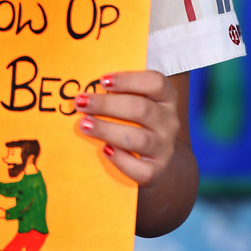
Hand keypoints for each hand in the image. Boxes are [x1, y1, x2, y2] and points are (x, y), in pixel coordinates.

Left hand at [74, 71, 179, 186]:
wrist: (154, 156)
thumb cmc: (136, 119)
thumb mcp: (134, 99)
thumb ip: (117, 91)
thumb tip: (86, 85)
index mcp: (166, 97)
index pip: (155, 83)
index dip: (129, 80)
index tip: (103, 80)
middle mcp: (169, 121)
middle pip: (141, 109)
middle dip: (107, 105)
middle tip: (81, 102)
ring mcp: (165, 147)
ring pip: (139, 139)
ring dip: (107, 130)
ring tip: (85, 125)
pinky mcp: (157, 170)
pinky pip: (140, 169)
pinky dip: (121, 160)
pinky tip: (105, 150)